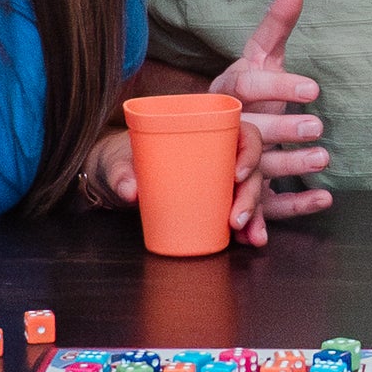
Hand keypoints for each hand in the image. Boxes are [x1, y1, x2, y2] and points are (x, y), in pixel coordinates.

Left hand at [88, 116, 278, 246]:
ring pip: (250, 193)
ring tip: (249, 236)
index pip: (243, 134)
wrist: (116, 178)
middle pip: (251, 169)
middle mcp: (219, 154)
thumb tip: (130, 191)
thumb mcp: (119, 161)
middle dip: (250, 196)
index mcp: (206, 131)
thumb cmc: (122, 159)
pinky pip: (240, 211)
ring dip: (255, 216)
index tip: (238, 175)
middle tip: (236, 219)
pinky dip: (249, 227)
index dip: (250, 152)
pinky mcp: (216, 201)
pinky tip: (252, 240)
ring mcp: (220, 179)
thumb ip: (122, 173)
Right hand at [210, 0, 332, 222]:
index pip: (246, 86)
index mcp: (225, 92)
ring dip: (289, 166)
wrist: (199, 138)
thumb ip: (278, 20)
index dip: (276, 86)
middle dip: (282, 129)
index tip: (313, 87)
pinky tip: (324, 198)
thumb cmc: (243, 91)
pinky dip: (295, 205)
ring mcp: (230, 164)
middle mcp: (225, 128)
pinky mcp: (242, 194)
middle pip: (249, 130)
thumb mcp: (259, 54)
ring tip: (322, 159)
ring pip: (255, 170)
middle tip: (317, 127)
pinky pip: (266, 205)